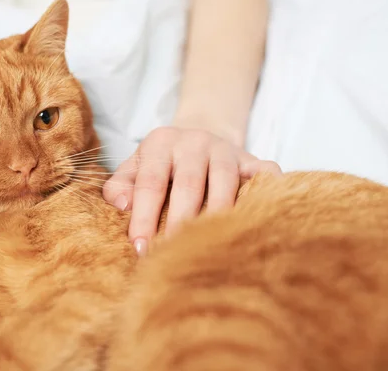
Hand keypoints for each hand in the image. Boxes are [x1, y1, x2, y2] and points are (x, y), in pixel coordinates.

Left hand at [102, 127, 280, 255]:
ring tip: (211, 244)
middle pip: (188, 184)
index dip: (144, 216)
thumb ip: (119, 186)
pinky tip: (261, 215)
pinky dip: (267, 189)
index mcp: (160, 143)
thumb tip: (123, 207)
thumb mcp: (133, 167)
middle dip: (180, 221)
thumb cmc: (159, 163)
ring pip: (225, 182)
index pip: (150, 183)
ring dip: (218, 214)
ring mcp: (225, 149)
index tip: (140, 247)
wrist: (196, 134)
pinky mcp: (250, 159)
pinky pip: (264, 172)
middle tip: (173, 253)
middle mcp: (194, 142)